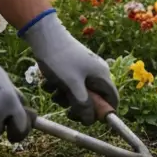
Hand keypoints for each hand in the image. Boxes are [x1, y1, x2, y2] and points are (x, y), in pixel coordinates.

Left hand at [19, 10, 117, 124]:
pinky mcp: (72, 66)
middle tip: (66, 110)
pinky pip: (69, 83)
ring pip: (79, 92)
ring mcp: (84, 69)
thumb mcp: (71, 86)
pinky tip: (48, 82)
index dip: (103, 112)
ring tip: (53, 91)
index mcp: (102, 75)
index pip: (112, 99)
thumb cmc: (60, 60)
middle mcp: (97, 72)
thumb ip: (82, 104)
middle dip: (79, 105)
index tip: (87, 119)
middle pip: (94, 98)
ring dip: (65, 96)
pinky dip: (59, 86)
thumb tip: (91, 121)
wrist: (44, 35)